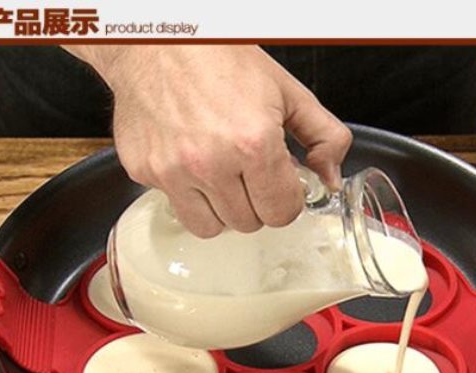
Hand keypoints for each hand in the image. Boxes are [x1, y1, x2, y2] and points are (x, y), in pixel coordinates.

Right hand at [67, 45, 351, 237]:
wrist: (158, 42)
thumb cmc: (221, 59)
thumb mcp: (287, 91)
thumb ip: (323, 136)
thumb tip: (330, 179)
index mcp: (253, 144)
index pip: (281, 212)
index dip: (287, 199)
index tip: (281, 183)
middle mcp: (210, 164)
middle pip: (248, 223)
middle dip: (256, 202)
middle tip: (251, 172)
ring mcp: (173, 172)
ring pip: (211, 227)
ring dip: (223, 208)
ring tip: (223, 173)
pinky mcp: (145, 172)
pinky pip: (176, 206)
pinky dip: (188, 193)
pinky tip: (191, 161)